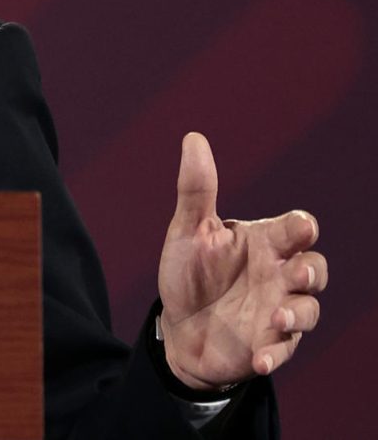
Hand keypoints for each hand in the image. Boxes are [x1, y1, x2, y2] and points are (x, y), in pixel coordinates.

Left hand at [157, 133, 326, 389]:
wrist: (179, 326)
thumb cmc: (188, 272)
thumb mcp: (188, 230)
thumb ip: (196, 189)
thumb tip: (193, 137)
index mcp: (264, 243)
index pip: (296, 229)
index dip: (300, 227)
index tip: (299, 228)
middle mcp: (279, 275)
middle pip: (316, 269)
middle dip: (311, 270)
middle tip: (295, 273)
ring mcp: (279, 311)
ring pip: (308, 310)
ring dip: (298, 315)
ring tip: (278, 319)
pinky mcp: (270, 344)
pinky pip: (283, 351)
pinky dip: (274, 354)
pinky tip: (258, 358)